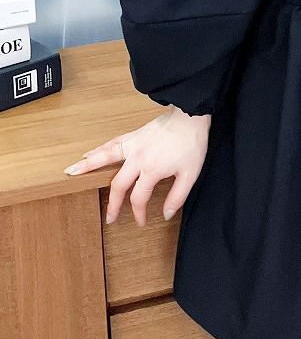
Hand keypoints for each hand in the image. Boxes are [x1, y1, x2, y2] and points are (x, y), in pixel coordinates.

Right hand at [62, 106, 211, 226]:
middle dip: (112, 203)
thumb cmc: (191, 144)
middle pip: (118, 185)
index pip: (138, 198)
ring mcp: (133, 145)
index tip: (140, 221)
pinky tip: (87, 154)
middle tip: (108, 217)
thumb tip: (165, 214)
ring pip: (104, 158)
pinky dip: (98, 150)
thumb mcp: (190, 175)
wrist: (190, 117)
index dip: (138, 213)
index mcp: (151, 170)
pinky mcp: (133, 136)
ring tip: (70, 173)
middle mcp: (137, 158)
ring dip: (86, 167)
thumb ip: (177, 197)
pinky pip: (111, 144)